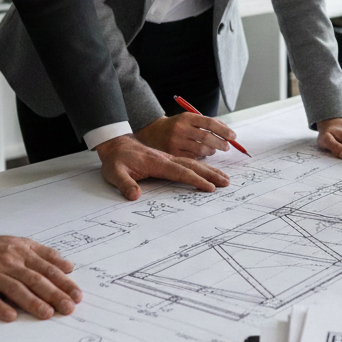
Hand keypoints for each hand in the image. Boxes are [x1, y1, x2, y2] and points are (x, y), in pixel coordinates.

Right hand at [0, 228, 80, 322]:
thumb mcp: (21, 244)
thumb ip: (45, 254)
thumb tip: (68, 266)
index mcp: (22, 253)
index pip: (47, 269)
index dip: (63, 283)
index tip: (76, 295)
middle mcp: (9, 262)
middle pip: (35, 279)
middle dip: (54, 294)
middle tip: (68, 308)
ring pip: (15, 288)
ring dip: (32, 302)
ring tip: (47, 314)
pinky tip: (11, 316)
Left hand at [95, 133, 229, 200]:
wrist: (115, 145)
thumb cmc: (116, 160)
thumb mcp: (115, 173)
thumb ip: (125, 184)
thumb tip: (134, 196)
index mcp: (156, 162)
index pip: (180, 172)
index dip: (195, 180)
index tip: (209, 188)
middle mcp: (166, 159)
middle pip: (193, 166)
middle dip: (211, 174)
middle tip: (226, 182)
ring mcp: (168, 158)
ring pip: (193, 163)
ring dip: (209, 170)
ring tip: (224, 178)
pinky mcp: (167, 159)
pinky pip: (188, 162)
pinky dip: (201, 167)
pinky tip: (208, 172)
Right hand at [135, 112, 236, 158]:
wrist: (152, 131)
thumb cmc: (178, 125)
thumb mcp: (190, 118)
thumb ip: (208, 123)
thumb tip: (228, 131)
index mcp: (186, 117)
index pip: (209, 123)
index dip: (224, 130)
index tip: (233, 136)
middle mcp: (180, 129)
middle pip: (206, 137)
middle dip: (220, 143)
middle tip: (227, 147)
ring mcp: (175, 142)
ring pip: (201, 149)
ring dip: (212, 151)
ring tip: (214, 150)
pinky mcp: (173, 153)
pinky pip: (193, 157)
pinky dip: (201, 157)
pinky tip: (203, 154)